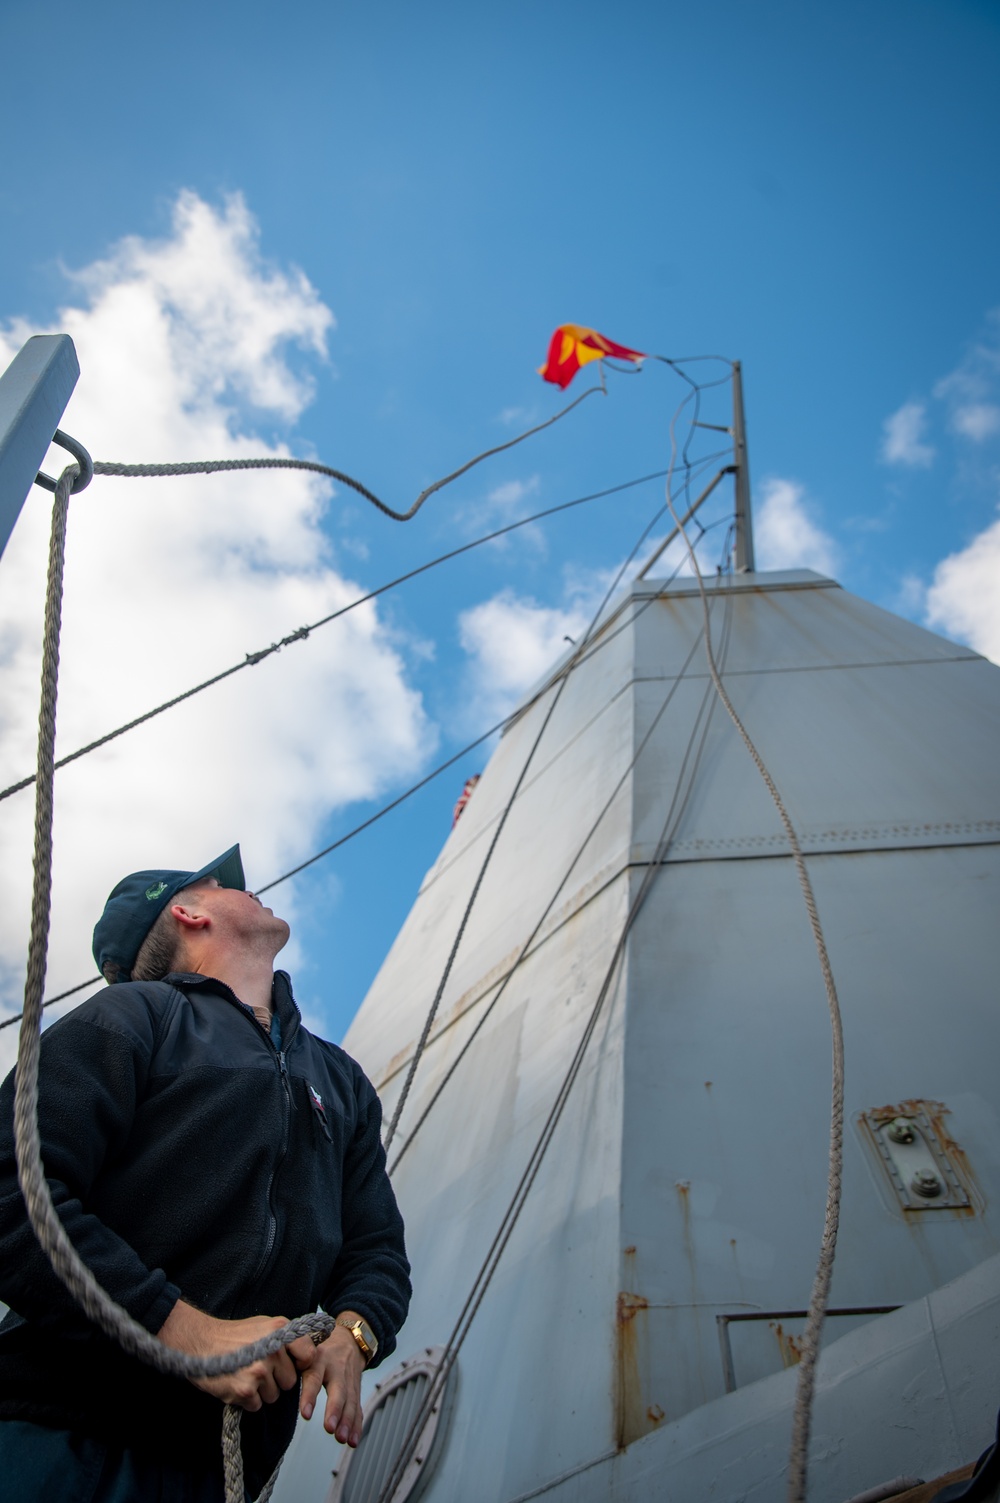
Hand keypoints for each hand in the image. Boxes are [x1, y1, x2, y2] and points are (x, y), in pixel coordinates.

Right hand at [158, 1299, 316, 1410]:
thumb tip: (307, 1355)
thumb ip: (285, 1339)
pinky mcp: (245, 1391)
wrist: (200, 1343)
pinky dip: (247, 1401)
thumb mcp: (264, 1325)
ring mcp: (259, 1371)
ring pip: (274, 1396)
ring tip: (244, 1375)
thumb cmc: (233, 1336)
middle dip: (276, 1381)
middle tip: (258, 1370)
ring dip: (261, 1392)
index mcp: (279, 1331)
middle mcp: (272, 1351)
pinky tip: (235, 1384)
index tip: (295, 1366)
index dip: (303, 1364)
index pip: (309, 1354)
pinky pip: (257, 1405)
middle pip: (290, 1381)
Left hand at [299, 1316, 365, 1445]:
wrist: (350, 1339)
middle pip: (338, 1390)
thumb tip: (268, 1382)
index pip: (314, 1377)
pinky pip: (357, 1407)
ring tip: (341, 1438)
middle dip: (334, 1410)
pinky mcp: (356, 1389)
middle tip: (329, 1428)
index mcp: (319, 1359)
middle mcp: (336, 1369)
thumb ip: (290, 1362)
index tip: (305, 1414)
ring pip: (350, 1400)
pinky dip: (357, 1425)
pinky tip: (353, 1440)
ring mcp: (348, 1379)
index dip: (310, 1395)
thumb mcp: (305, 1348)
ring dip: (347, 1421)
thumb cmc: (320, 1348)